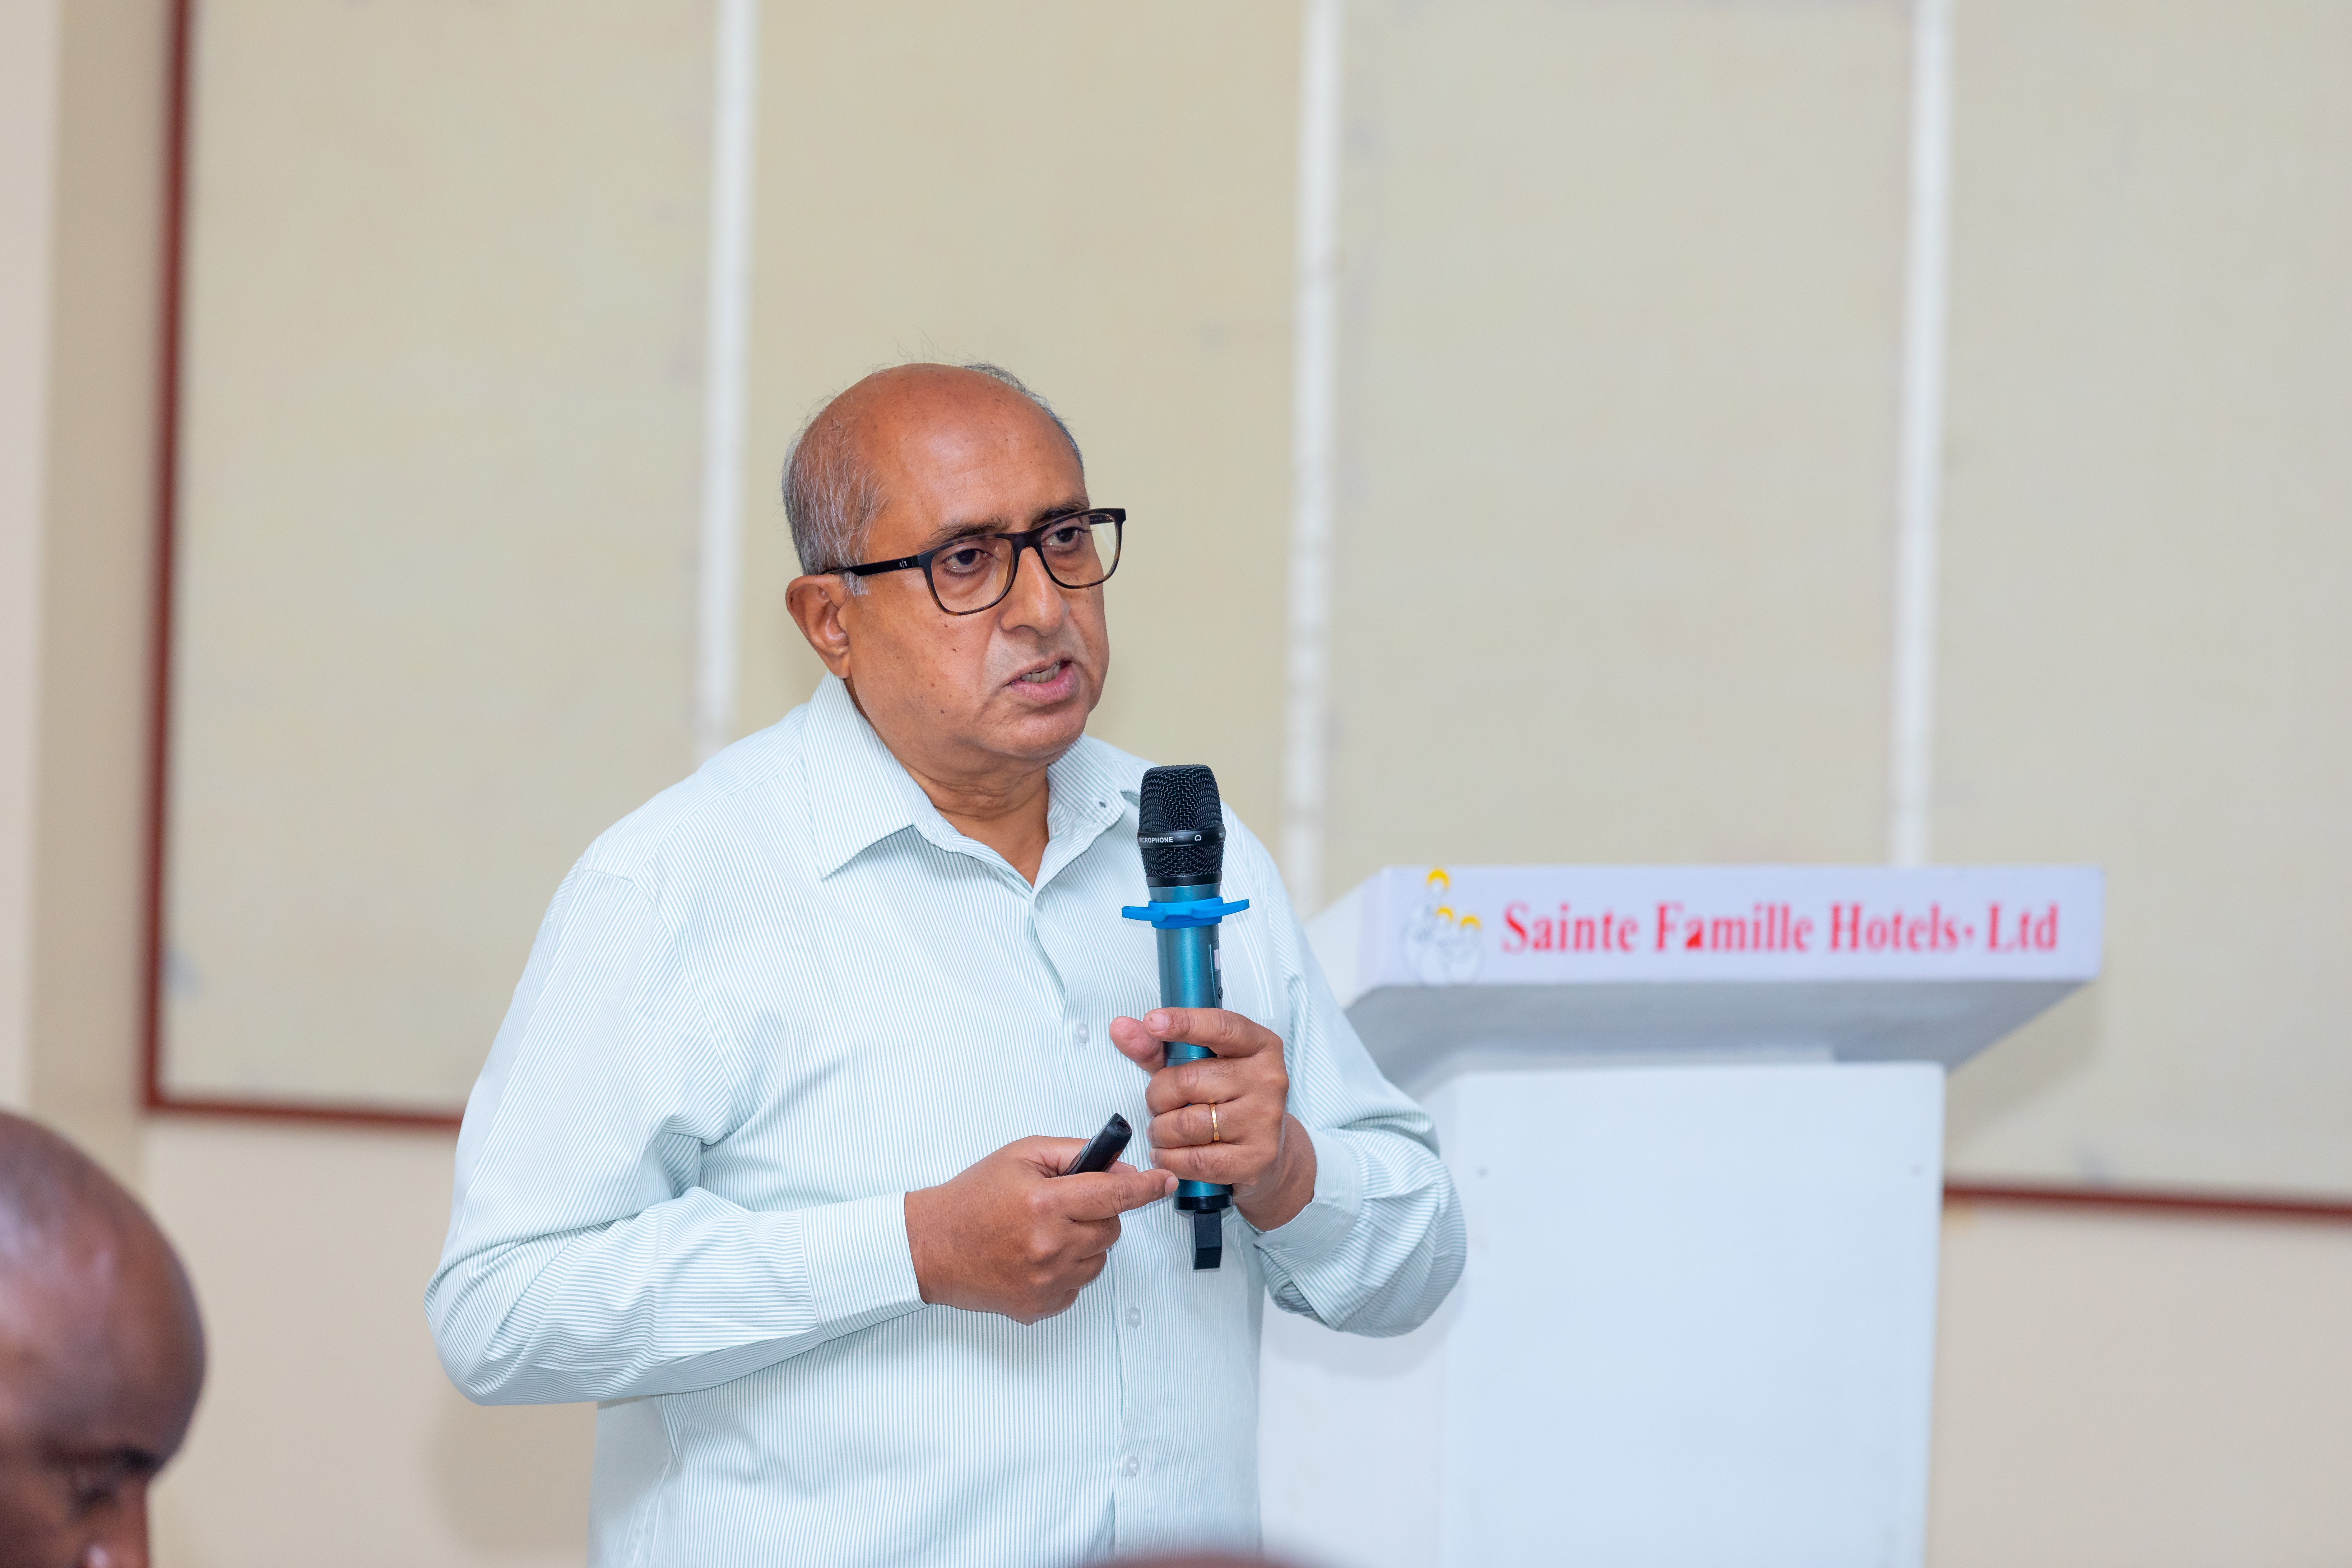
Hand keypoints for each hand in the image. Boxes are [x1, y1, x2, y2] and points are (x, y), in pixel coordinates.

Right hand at [904, 1138, 1174, 1323]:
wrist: (931, 1246)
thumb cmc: (973, 1197)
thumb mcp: (1022, 1155)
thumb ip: (1077, 1155)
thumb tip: (1121, 1170)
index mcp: (1045, 1203)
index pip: (1116, 1194)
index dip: (1147, 1187)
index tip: (1165, 1182)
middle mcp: (1050, 1246)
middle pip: (1111, 1229)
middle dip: (1098, 1213)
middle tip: (1063, 1205)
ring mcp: (1046, 1282)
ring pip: (1098, 1259)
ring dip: (1083, 1243)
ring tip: (1044, 1232)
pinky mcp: (1041, 1307)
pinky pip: (1078, 1285)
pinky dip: (1067, 1270)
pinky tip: (1036, 1257)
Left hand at [1108, 1008, 1317, 1231]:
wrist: (1266, 1150)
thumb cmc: (1228, 1101)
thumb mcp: (1194, 1066)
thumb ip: (1157, 1047)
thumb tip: (1121, 1028)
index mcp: (1259, 1045)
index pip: (1221, 1027)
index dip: (1184, 1023)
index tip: (1153, 1022)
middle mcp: (1268, 1079)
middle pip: (1188, 1080)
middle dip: (1158, 1096)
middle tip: (1158, 1104)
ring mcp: (1264, 1119)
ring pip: (1187, 1123)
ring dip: (1161, 1131)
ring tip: (1163, 1131)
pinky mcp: (1256, 1157)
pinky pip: (1195, 1159)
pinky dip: (1170, 1158)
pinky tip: (1169, 1153)